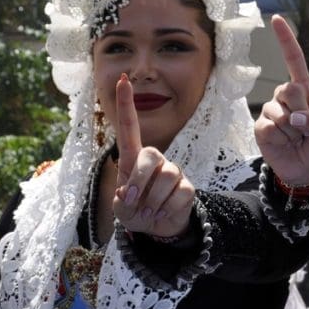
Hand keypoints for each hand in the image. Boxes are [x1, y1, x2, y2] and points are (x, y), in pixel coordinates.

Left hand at [112, 74, 194, 238]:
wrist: (157, 228)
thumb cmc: (136, 210)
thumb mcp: (121, 209)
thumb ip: (121, 202)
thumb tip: (128, 193)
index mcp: (133, 158)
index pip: (129, 127)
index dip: (126, 103)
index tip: (122, 80)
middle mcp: (155, 160)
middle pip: (150, 154)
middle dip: (139, 179)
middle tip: (132, 200)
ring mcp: (173, 172)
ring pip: (166, 177)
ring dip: (152, 201)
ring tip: (147, 212)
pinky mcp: (187, 187)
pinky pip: (179, 194)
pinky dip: (166, 209)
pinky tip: (162, 214)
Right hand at [255, 15, 308, 184]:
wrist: (303, 170)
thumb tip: (297, 118)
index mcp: (304, 90)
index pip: (293, 60)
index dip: (285, 40)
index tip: (276, 18)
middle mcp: (285, 96)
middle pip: (290, 89)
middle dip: (301, 111)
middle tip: (304, 128)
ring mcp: (271, 110)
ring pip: (280, 113)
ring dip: (292, 130)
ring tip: (295, 138)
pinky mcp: (260, 126)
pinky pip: (270, 127)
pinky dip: (281, 138)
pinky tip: (283, 143)